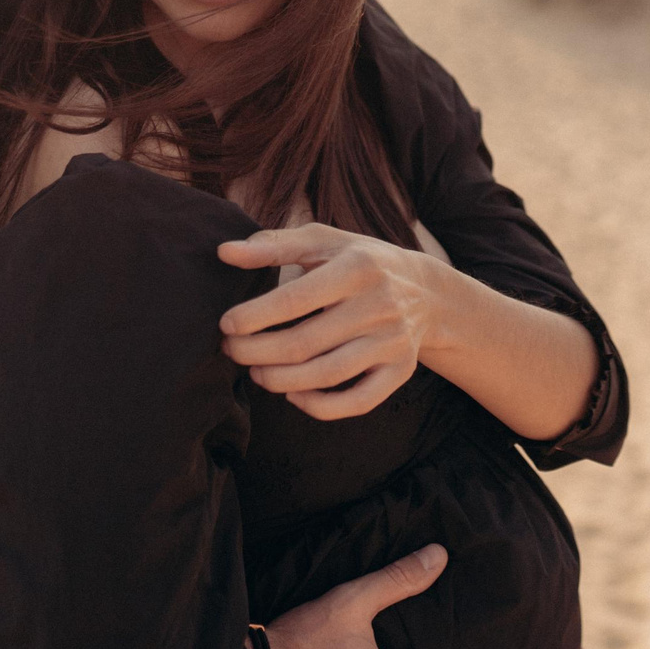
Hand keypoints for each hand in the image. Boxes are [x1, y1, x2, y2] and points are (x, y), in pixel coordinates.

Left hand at [219, 223, 446, 418]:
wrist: (425, 290)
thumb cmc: (360, 262)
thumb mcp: (323, 242)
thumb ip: (273, 245)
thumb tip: (224, 252)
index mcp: (357, 267)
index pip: (294, 299)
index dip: (254, 317)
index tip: (227, 324)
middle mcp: (379, 305)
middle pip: (304, 343)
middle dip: (256, 352)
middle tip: (231, 351)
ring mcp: (392, 341)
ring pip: (326, 375)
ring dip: (279, 380)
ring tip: (255, 372)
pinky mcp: (401, 370)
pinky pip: (358, 402)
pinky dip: (319, 406)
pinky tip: (293, 395)